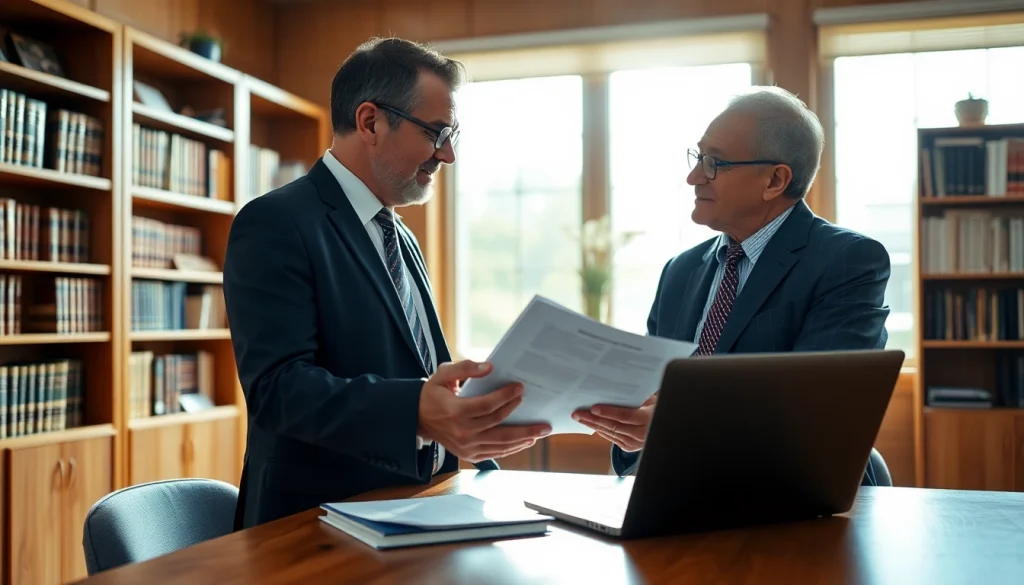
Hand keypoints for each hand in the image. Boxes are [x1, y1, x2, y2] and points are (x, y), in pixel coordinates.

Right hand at [418, 360, 550, 462]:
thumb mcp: (442, 375)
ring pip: (500, 443)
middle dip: (524, 423)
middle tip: (543, 421)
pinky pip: (495, 452)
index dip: (506, 397)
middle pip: (499, 427)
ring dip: (523, 438)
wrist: (417, 418)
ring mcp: (466, 446)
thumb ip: (465, 369)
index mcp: (456, 411)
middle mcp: (462, 432)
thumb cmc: (432, 395)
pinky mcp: (469, 454)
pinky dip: (511, 448)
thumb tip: (489, 367)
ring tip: (540, 432)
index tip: (520, 389)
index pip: (487, 406)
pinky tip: (525, 442)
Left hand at [572, 393, 656, 452]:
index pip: (625, 416)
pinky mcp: (630, 448)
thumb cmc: (657, 409)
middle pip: (613, 426)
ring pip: (611, 433)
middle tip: (577, 413)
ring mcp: (635, 443)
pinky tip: (592, 425)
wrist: (665, 428)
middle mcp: (641, 434)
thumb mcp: (652, 400)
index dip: (608, 412)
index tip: (593, 408)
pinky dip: (601, 431)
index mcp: (647, 419)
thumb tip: (618, 389)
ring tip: (580, 418)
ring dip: (593, 425)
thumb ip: (638, 397)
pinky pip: (612, 438)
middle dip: (593, 419)